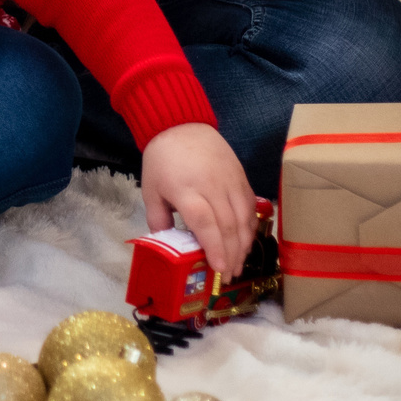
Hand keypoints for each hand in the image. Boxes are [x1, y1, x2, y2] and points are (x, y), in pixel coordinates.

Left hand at [142, 123, 257, 282]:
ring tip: (239, 264)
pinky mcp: (242, 177)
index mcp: (187, 190)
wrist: (181, 124)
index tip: (219, 270)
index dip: (215, 248)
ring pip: (244, 218)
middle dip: (232, 254)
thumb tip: (166, 247)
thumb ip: (158, 220)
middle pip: (228, 225)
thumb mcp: (150, 190)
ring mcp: (230, 181)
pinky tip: (246, 242)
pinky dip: (250, 227)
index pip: (206, 224)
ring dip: (244, 245)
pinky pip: (250, 207)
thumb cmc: (162, 160)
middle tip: (230, 275)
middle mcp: (213, 187)